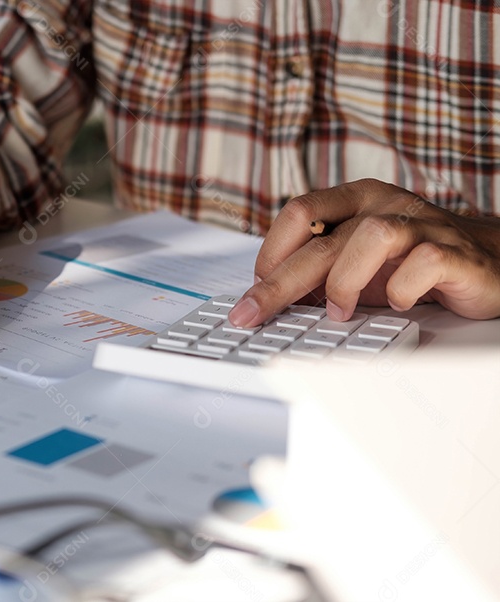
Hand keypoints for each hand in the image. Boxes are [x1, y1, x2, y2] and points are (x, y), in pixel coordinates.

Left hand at [228, 178, 499, 326]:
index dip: (271, 253)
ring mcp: (421, 224)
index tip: (254, 290)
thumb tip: (266, 298)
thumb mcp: (355, 264)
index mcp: (355, 199)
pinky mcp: (454, 252)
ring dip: (345, 282)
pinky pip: (423, 262)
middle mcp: (385, 204)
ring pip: (370, 238)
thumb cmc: (410, 262)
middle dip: (280, 283)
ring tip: (340, 311)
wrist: (486, 262)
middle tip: (254, 314)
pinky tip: (397, 304)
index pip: (299, 212)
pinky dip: (402, 289)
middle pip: (321, 239)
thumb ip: (316, 271)